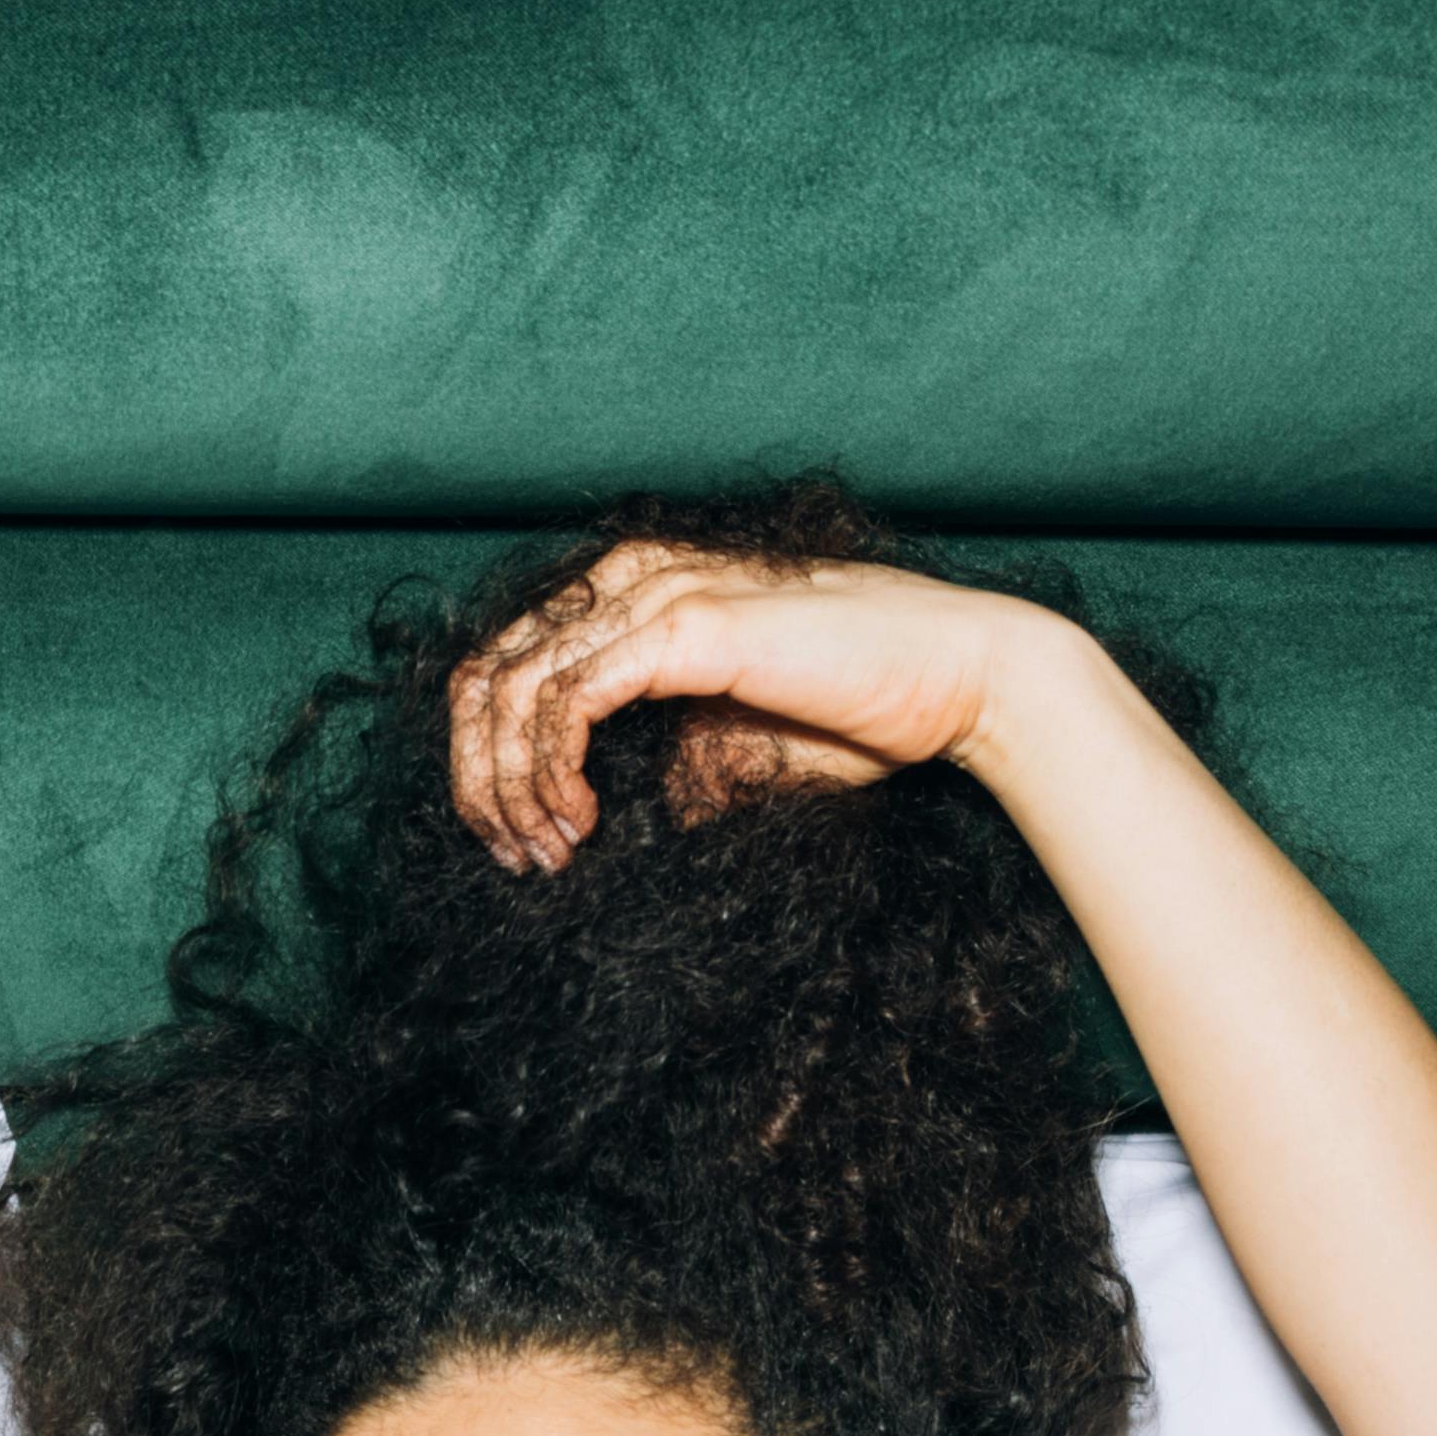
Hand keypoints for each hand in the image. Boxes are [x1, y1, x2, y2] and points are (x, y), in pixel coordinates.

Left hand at [446, 547, 1095, 875]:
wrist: (958, 681)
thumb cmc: (860, 713)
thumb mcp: (730, 748)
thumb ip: (663, 761)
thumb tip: (599, 813)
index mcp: (632, 594)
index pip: (506, 667)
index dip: (488, 763)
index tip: (523, 842)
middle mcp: (629, 578)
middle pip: (484, 676)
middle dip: (479, 782)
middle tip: (518, 857)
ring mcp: (654, 594)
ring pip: (510, 689)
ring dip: (510, 788)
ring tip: (551, 852)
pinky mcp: (685, 628)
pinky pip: (567, 699)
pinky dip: (552, 770)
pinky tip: (582, 820)